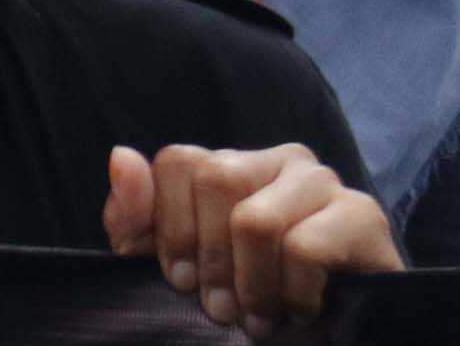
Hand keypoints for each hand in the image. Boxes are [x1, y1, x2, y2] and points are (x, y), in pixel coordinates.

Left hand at [103, 142, 400, 335]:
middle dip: (211, 259)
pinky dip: (292, 293)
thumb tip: (121, 156)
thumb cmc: (244, 298)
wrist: (324, 340)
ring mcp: (322, 181)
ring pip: (257, 218)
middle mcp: (278, 158)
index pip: (178, 161)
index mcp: (230, 163)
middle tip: (222, 308)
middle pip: (216, 179)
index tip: (180, 280)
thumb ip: (136, 217)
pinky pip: (305, 248)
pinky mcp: (362, 215)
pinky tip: (299, 311)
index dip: (171, 227)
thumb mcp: (172, 266)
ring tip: (258, 318)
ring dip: (251, 284)